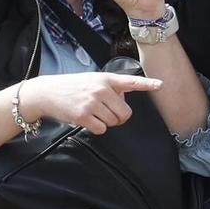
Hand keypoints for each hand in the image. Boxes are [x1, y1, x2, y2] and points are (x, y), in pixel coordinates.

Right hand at [22, 71, 164, 135]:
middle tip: (107, 113)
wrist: (48, 92)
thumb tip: (122, 102)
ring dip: (106, 122)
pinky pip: (101, 129)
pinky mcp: (84, 116)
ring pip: (114, 122)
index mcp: (106, 79)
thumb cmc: (72, 87)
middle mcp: (101, 89)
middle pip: (125, 113)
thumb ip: (110, 88)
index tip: (161, 85)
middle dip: (119, 117)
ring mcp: (92, 103)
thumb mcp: (92, 80)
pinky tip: (86, 120)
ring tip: (92, 113)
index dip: (147, 84)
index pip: (130, 81)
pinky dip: (96, 128)